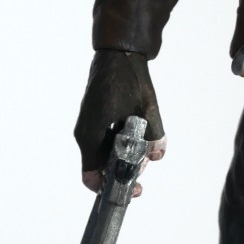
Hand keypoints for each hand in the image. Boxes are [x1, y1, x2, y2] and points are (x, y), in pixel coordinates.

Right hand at [74, 50, 166, 194]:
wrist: (119, 54)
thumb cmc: (129, 78)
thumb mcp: (147, 107)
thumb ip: (154, 134)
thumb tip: (158, 156)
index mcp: (90, 135)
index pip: (91, 176)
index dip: (109, 188)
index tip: (132, 189)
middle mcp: (85, 134)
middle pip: (102, 167)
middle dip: (125, 169)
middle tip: (147, 161)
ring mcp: (89, 127)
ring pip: (106, 154)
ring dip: (126, 155)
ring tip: (147, 147)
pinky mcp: (96, 119)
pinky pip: (107, 141)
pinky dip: (123, 143)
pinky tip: (140, 135)